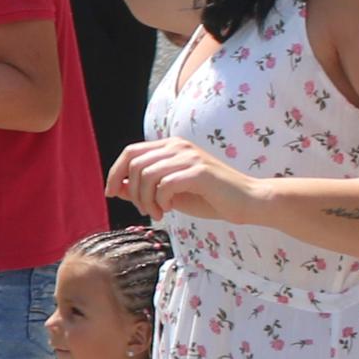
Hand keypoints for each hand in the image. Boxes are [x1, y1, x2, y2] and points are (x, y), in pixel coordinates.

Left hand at [109, 135, 254, 222]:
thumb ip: (144, 188)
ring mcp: (189, 157)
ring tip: (157, 213)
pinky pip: (164, 185)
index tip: (110, 194)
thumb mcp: (169, 193)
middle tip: (144, 210)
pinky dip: (160, 201)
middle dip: (131, 191)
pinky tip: (169, 210)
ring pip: (145, 175)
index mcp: (170, 147)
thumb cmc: (209, 198)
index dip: (114, 173)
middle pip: (133, 164)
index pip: (130, 153)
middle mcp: (178, 146)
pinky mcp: (199, 171)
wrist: (247, 202)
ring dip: (145, 199)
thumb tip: (115, 187)